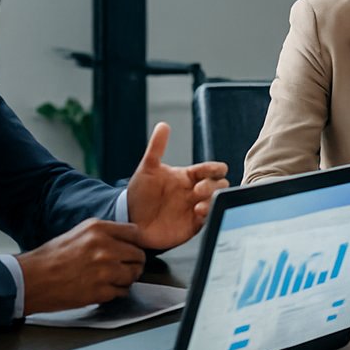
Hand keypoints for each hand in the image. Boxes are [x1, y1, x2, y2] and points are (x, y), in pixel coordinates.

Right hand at [17, 219, 145, 314]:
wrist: (31, 280)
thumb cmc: (50, 258)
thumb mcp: (78, 233)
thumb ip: (103, 234)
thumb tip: (125, 240)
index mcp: (98, 229)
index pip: (136, 233)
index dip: (135, 243)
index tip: (132, 249)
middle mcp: (105, 248)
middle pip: (138, 255)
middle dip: (133, 263)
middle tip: (124, 267)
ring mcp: (104, 271)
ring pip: (133, 275)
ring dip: (126, 279)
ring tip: (112, 279)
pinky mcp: (100, 291)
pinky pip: (122, 292)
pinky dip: (116, 292)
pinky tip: (104, 289)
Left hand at [125, 121, 228, 248]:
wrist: (130, 220)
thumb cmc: (140, 194)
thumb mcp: (147, 169)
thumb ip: (156, 147)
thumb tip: (163, 125)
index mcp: (188, 176)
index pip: (209, 169)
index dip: (215, 168)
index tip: (216, 169)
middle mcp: (194, 191)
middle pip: (219, 184)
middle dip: (214, 185)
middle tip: (198, 190)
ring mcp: (195, 207)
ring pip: (216, 201)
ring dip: (213, 201)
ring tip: (199, 205)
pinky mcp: (193, 224)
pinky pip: (208, 219)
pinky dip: (208, 215)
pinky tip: (197, 213)